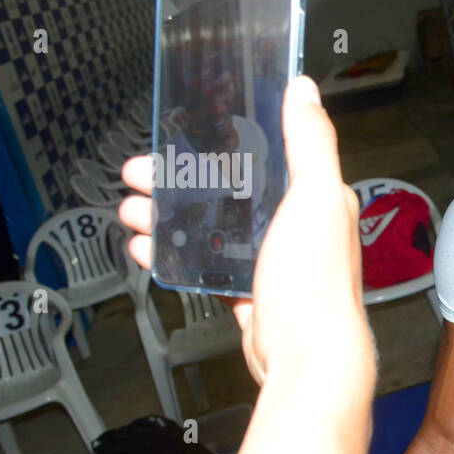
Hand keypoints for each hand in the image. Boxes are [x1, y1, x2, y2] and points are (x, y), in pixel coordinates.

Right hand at [119, 76, 372, 387]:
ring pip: (212, 229)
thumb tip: (305, 92)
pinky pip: (207, 267)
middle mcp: (297, 230)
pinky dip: (177, 256)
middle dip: (178, 181)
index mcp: (316, 200)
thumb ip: (310, 142)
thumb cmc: (318, 287)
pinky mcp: (252, 295)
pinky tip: (152, 249)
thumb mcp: (317, 198)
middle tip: (139, 178)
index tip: (179, 137)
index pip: (263, 156)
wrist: (307, 360)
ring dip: (169, 217)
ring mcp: (272, 264)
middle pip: (228, 192)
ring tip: (136, 212)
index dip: (219, 142)